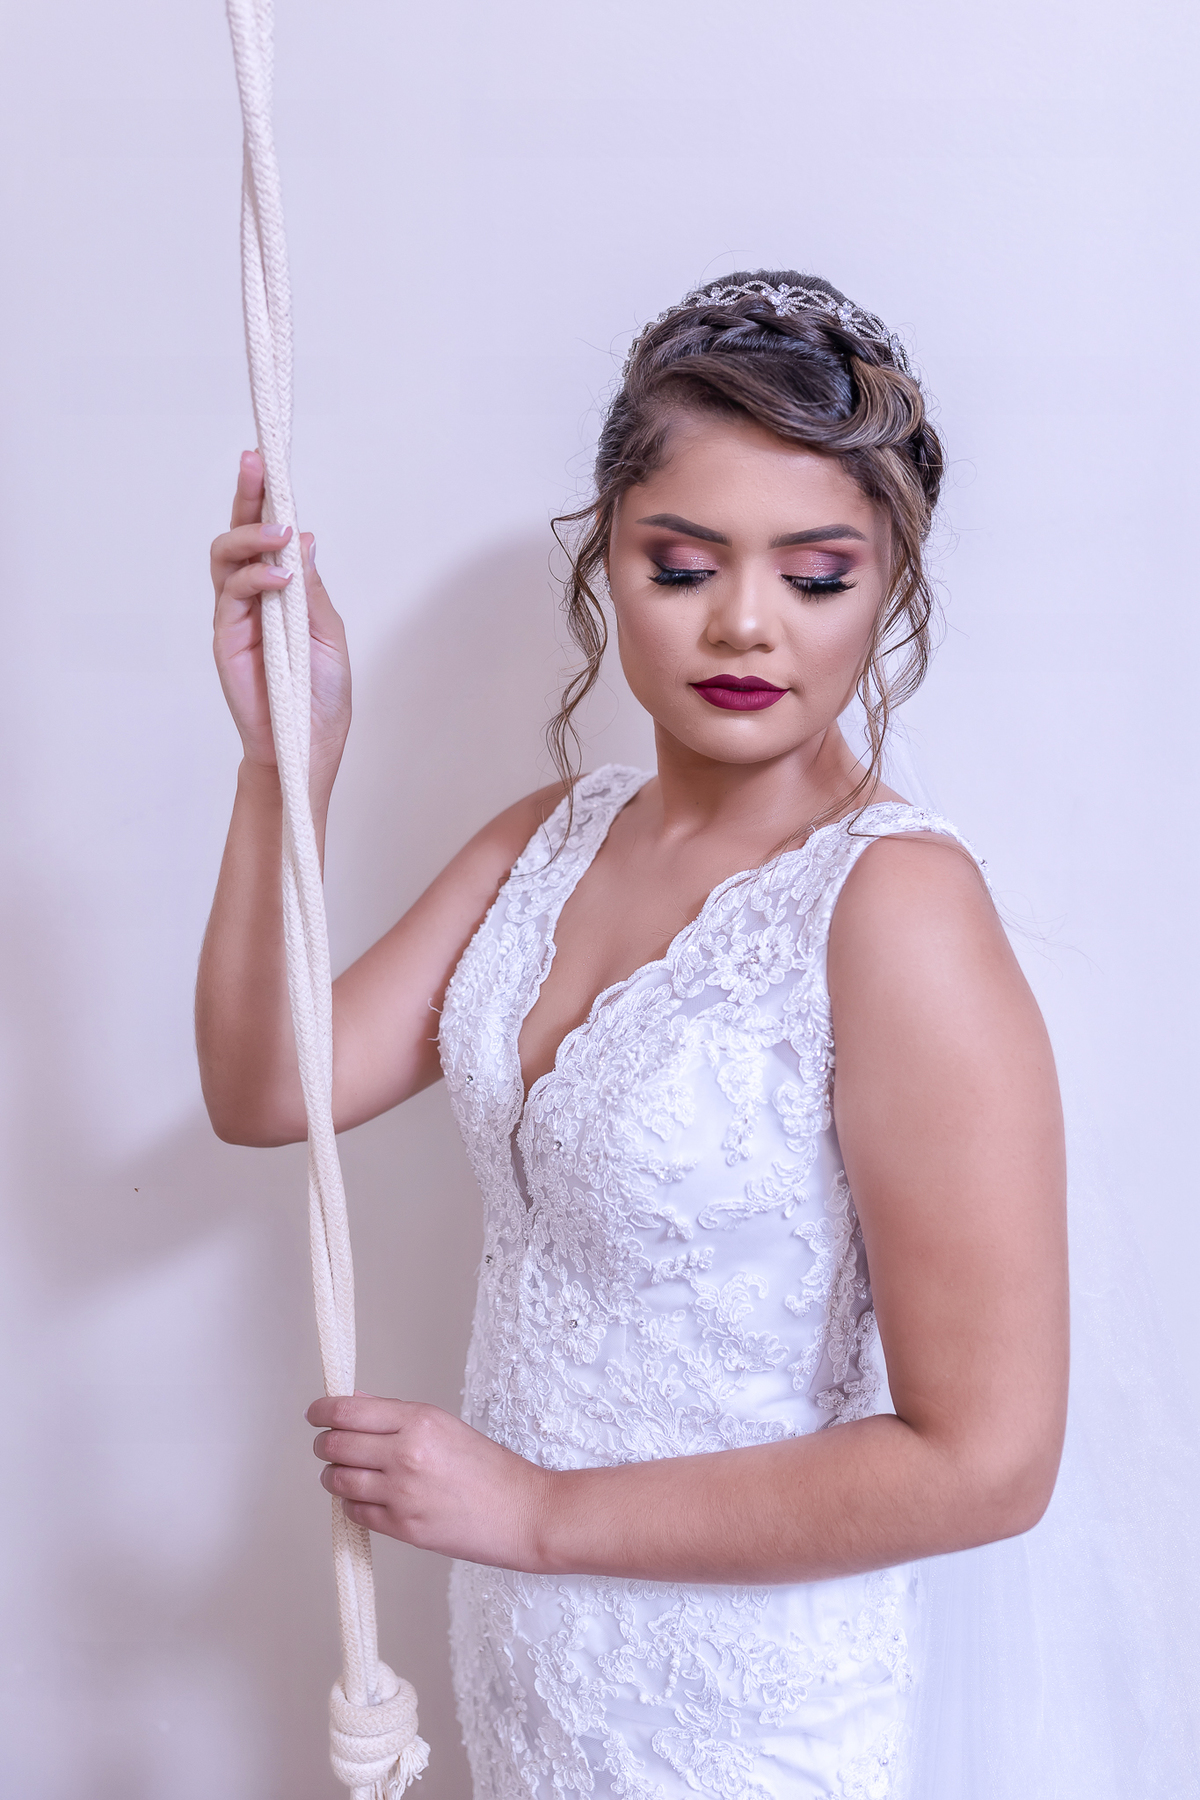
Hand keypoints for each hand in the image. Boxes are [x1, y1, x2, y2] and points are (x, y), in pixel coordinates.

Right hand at [209, 450, 351, 789]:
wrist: (307, 745)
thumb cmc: (320, 694)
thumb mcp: (328, 634)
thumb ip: (312, 589)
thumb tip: (305, 538)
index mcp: (283, 591)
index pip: (270, 536)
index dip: (267, 499)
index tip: (269, 460)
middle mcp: (255, 597)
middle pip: (239, 534)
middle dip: (246, 495)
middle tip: (256, 463)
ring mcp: (237, 616)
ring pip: (226, 559)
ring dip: (250, 537)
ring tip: (277, 534)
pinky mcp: (226, 638)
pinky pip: (231, 597)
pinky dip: (255, 580)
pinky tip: (279, 577)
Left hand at [308, 1393, 554, 1569]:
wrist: (523, 1513)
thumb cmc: (493, 1470)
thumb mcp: (447, 1426)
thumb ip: (397, 1416)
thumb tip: (356, 1404)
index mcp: (420, 1421)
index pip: (348, 1411)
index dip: (322, 1411)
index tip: (315, 1413)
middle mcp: (405, 1454)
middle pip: (336, 1445)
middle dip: (324, 1444)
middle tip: (325, 1444)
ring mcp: (401, 1494)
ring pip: (338, 1480)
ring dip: (333, 1474)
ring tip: (342, 1472)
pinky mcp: (402, 1527)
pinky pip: (355, 1511)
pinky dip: (351, 1501)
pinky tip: (363, 1496)